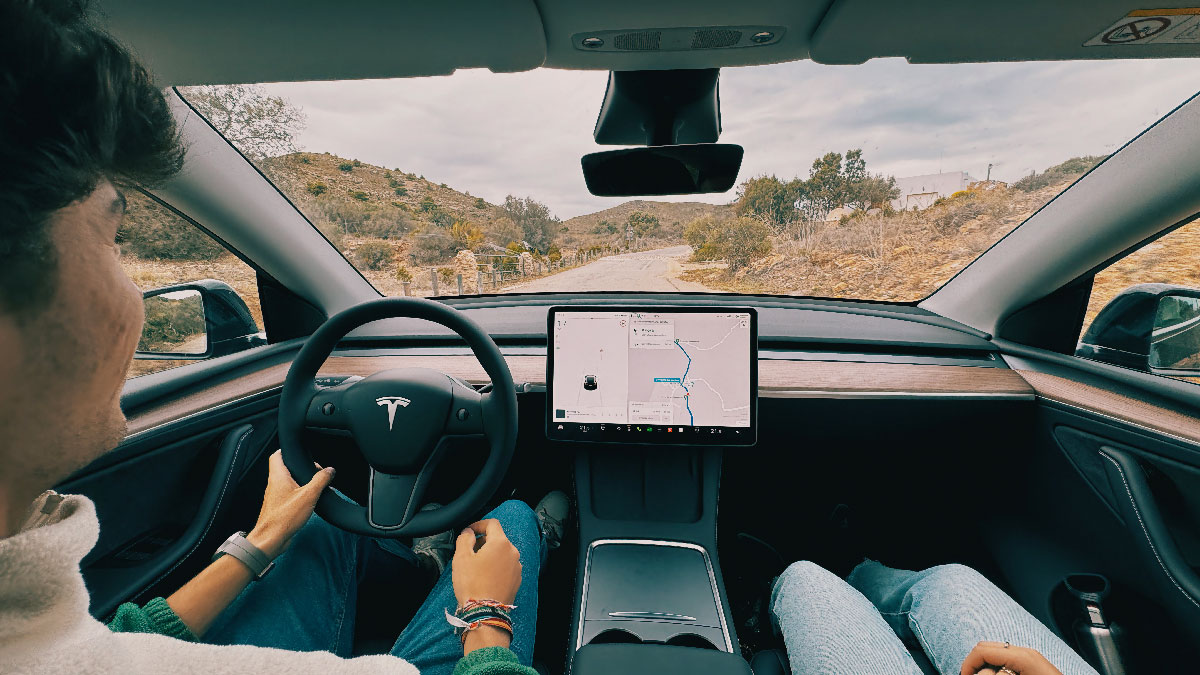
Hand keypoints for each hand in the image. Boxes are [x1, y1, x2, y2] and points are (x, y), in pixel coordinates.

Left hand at [246, 450, 333, 559]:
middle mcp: (274, 484)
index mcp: (278, 476)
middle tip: (313, 470)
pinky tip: (308, 500)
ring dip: (300, 481)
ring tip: (313, 485)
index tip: (299, 450)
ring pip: (287, 482)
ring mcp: (275, 496)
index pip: (277, 455)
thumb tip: (330, 470)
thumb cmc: (284, 518)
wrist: (271, 539)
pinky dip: (298, 493)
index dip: (287, 450)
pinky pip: (288, 494)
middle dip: (299, 467)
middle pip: (284, 468)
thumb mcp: (309, 495)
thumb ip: (320, 480)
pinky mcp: (278, 507)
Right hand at [452, 518, 522, 654]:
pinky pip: (506, 567)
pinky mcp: (516, 580)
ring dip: (490, 555)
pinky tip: (485, 577)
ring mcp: (516, 567)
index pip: (492, 524)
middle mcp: (513, 552)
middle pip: (498, 538)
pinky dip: (496, 567)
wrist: (484, 612)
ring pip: (502, 553)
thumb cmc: (472, 584)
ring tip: (476, 567)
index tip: (469, 532)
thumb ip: (464, 538)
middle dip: (483, 541)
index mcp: (501, 543)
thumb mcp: (461, 557)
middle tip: (469, 551)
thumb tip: (468, 532)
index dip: (478, 524)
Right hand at [960, 641, 1063, 674]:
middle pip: (985, 648)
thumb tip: (978, 673)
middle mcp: (1024, 652)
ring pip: (994, 655)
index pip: (982, 650)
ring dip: (987, 669)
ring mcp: (1028, 657)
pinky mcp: (1030, 665)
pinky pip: (1005, 662)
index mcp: (1022, 655)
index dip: (967, 664)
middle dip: (975, 664)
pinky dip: (997, 670)